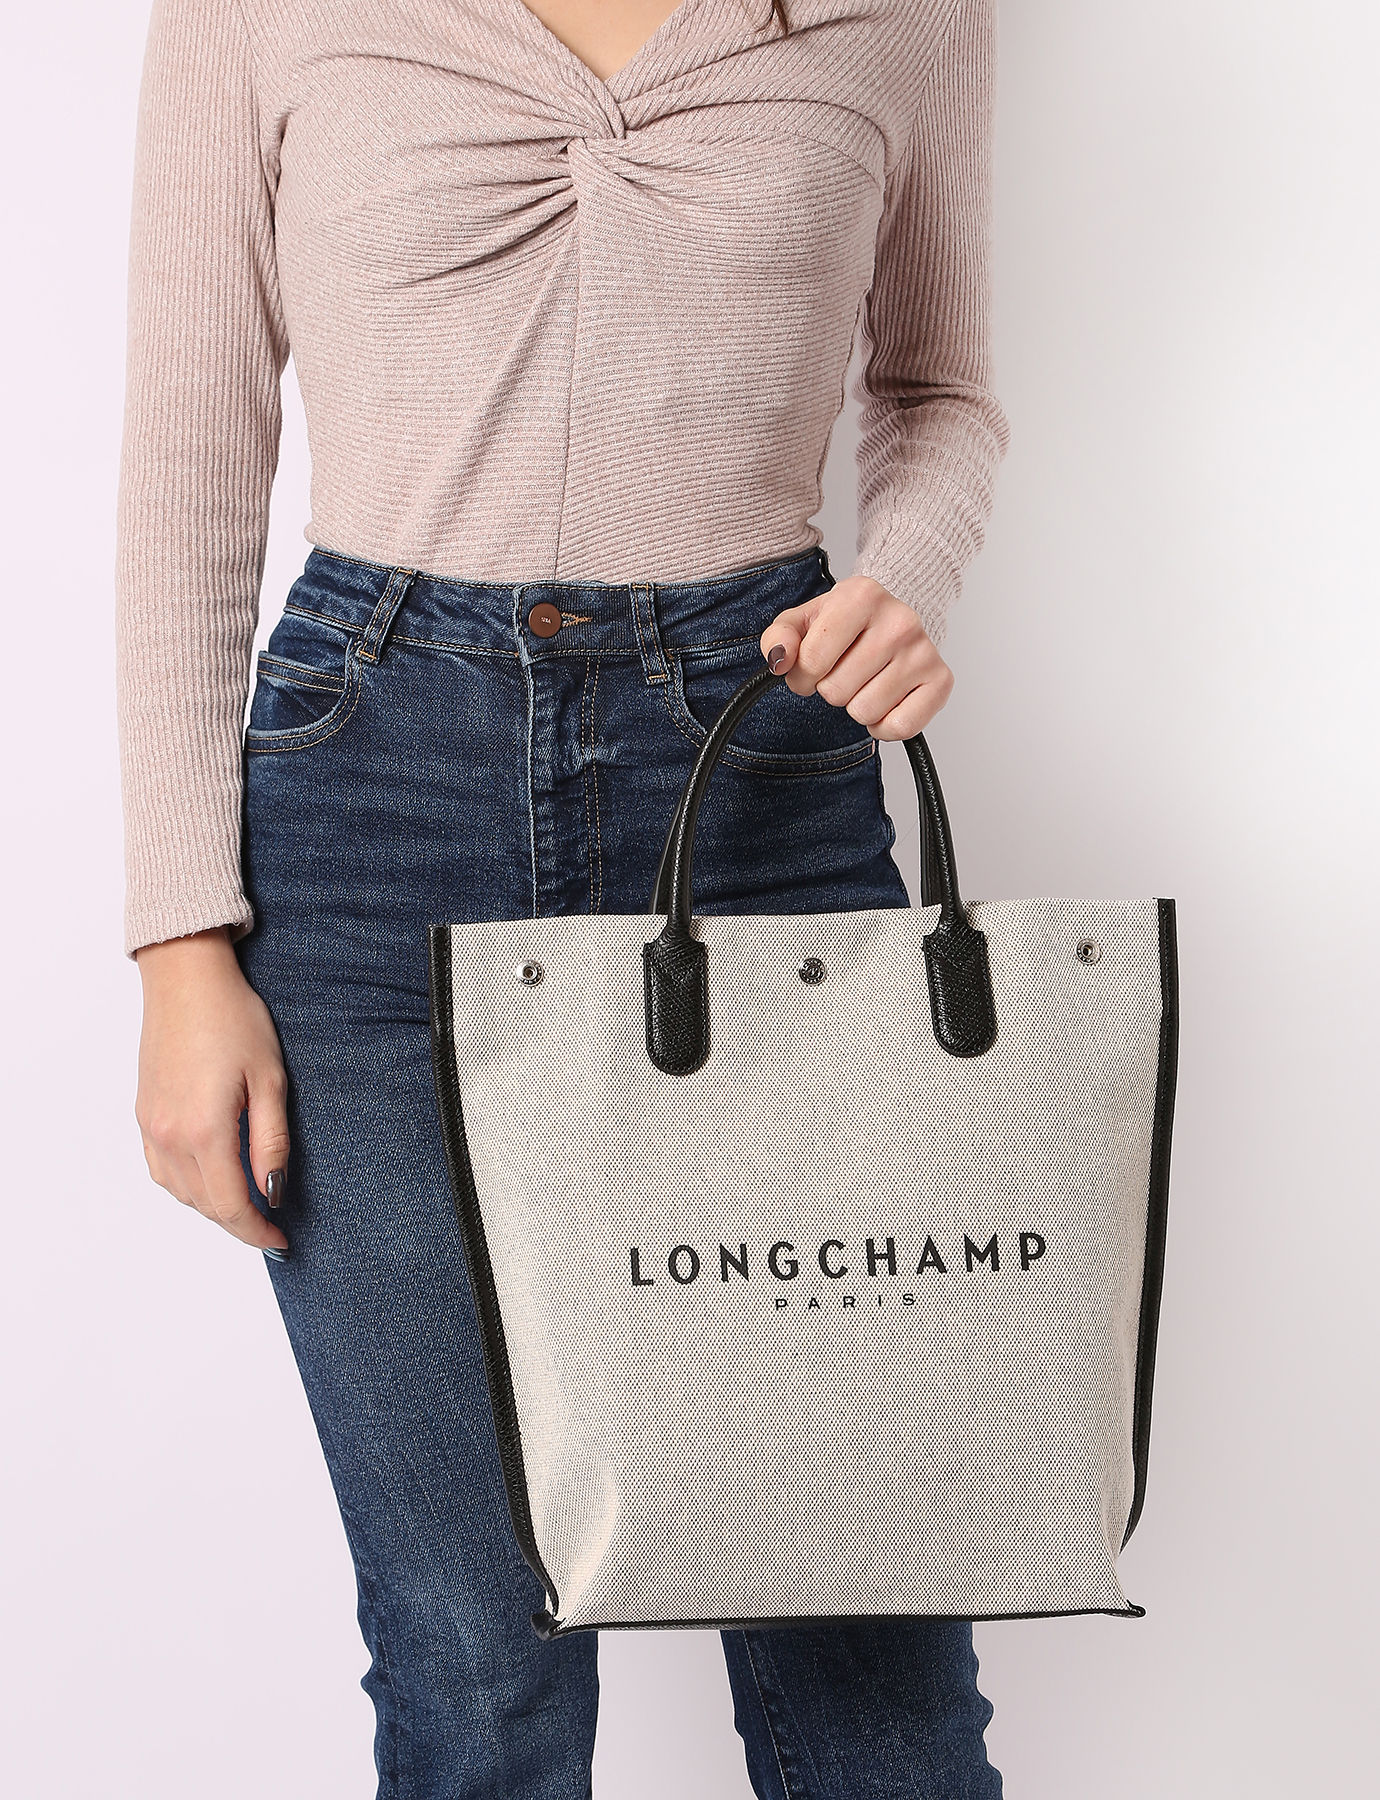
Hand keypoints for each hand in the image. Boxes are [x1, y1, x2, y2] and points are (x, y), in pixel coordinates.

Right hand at [133, 926, 290, 1255]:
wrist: (187, 979)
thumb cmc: (233, 1019)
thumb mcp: (270, 1081)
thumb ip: (271, 1142)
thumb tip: (274, 1191)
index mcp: (204, 1130)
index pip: (231, 1204)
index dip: (257, 1231)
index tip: (281, 1241)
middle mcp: (170, 1135)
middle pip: (205, 1204)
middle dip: (239, 1224)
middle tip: (270, 1229)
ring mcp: (151, 1125)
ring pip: (180, 1192)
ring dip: (212, 1207)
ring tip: (246, 1207)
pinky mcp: (143, 1113)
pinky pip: (161, 1169)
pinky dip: (186, 1186)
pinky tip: (209, 1179)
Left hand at [759, 574, 953, 737]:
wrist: (892, 619)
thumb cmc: (843, 624)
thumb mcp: (802, 621)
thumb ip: (778, 638)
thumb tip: (780, 660)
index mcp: (861, 596)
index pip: (811, 661)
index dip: (801, 675)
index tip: (811, 667)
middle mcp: (900, 620)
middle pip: (835, 692)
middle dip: (830, 689)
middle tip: (843, 670)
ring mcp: (924, 651)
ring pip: (864, 712)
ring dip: (855, 705)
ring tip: (865, 680)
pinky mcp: (941, 680)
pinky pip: (899, 727)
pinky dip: (884, 724)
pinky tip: (885, 699)